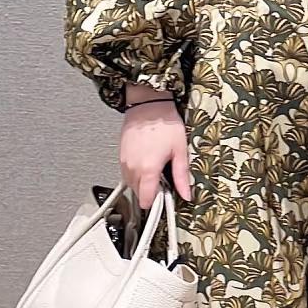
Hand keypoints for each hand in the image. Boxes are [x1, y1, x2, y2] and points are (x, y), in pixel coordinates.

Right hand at [120, 95, 192, 209]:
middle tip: (163, 178)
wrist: (148, 105)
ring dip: (143, 183)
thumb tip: (186, 194)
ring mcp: (124, 162)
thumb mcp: (180, 151)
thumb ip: (181, 176)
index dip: (157, 202)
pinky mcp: (121, 156)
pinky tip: (146, 162)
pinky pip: (126, 174)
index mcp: (148, 170)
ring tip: (155, 168)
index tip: (165, 197)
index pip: (146, 201)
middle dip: (151, 191)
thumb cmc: (164, 124)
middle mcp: (133, 168)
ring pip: (131, 185)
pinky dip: (136, 173)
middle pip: (139, 194)